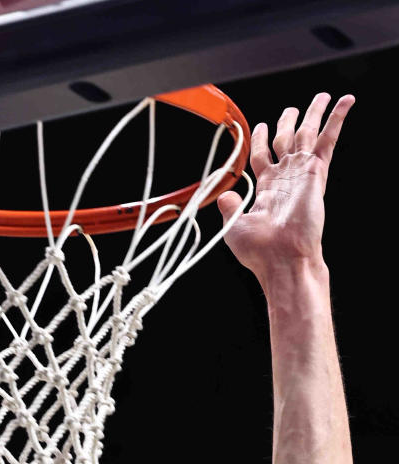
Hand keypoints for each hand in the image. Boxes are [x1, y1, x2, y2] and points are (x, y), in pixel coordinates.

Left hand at [218, 92, 353, 281]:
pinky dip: (336, 119)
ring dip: (314, 114)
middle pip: (287, 140)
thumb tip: (224, 196)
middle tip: (292, 109)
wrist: (282, 260)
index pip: (263, 156)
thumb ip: (231, 207)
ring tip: (321, 97)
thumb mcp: (235, 227)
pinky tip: (345, 102)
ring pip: (308, 134)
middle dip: (288, 123)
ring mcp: (301, 174)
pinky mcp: (316, 172)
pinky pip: (328, 139)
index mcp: (267, 189)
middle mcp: (285, 178)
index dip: (262, 140)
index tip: (262, 126)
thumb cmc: (261, 251)